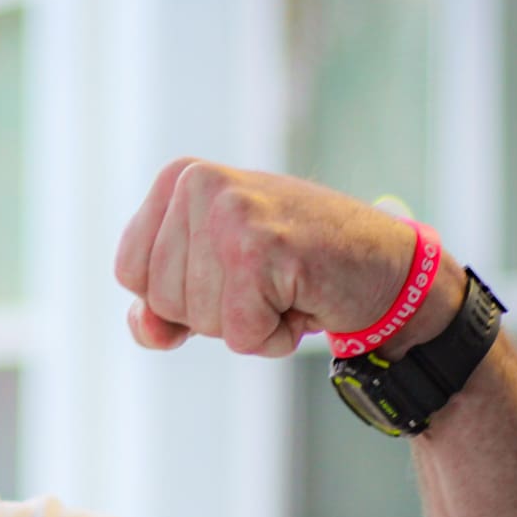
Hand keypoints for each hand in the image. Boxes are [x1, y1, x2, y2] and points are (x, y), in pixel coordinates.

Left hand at [113, 158, 454, 357]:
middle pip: (160, 299)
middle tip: (265, 280)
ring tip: (284, 287)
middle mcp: (200, 183)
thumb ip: (159, 306)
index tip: (230, 271)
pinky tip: (303, 301)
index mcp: (179, 178)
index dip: (177, 296)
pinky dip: (274, 338)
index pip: (129, 273)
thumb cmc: (293, 268)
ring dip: (246, 324)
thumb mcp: (213, 277)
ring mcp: (233, 212)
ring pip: (199, 321)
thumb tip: (144, 328)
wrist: (387, 268)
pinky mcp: (265, 249)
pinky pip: (242, 336)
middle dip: (213, 312)